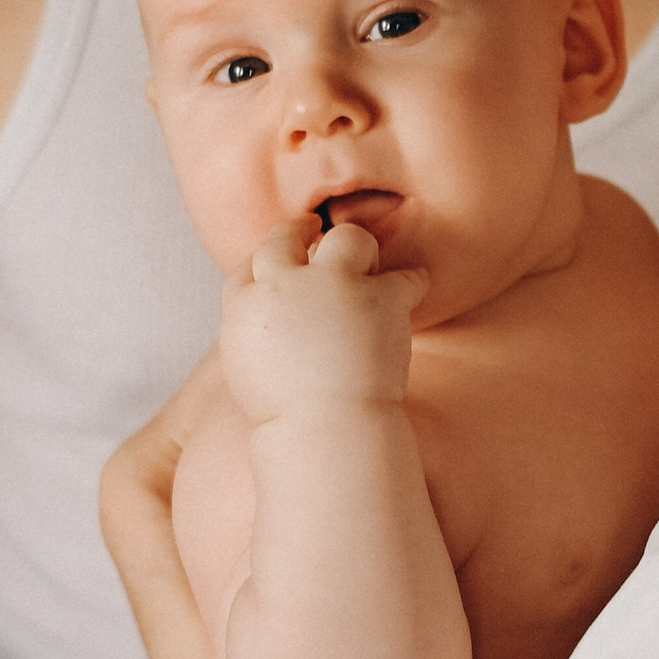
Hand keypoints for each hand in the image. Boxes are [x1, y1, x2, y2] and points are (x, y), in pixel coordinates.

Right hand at [219, 215, 424, 424]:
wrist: (323, 431)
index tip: (280, 258)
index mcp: (243, 307)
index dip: (266, 259)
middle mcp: (283, 285)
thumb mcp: (249, 371)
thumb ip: (256, 333)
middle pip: (286, 237)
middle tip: (314, 227)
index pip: (247, 266)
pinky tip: (414, 288)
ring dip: (359, 250)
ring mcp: (332, 286)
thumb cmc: (289, 415)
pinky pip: (405, 275)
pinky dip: (412, 283)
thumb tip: (272, 318)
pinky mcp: (378, 297)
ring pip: (348, 238)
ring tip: (369, 266)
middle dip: (300, 230)